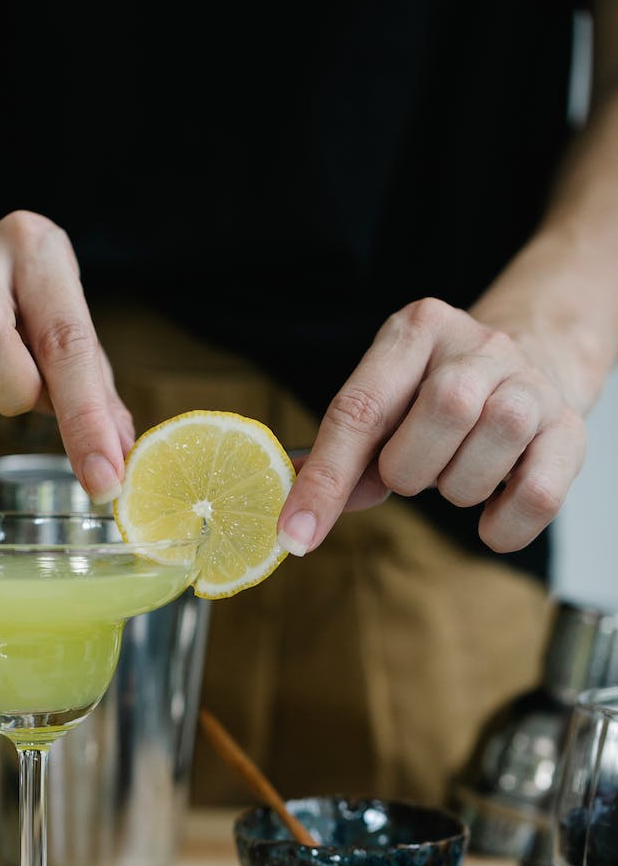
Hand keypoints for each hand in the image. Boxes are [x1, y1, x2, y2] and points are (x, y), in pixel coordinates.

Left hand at [278, 296, 585, 554]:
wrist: (536, 361)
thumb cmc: (441, 394)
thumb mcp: (389, 404)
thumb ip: (351, 456)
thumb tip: (310, 517)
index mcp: (415, 332)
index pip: (360, 408)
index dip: (325, 478)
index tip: (295, 534)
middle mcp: (478, 346)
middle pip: (446, 408)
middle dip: (413, 466)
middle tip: (414, 473)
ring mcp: (530, 384)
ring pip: (494, 443)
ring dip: (460, 488)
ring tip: (458, 474)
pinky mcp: (569, 430)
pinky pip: (537, 494)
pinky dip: (504, 523)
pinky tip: (491, 517)